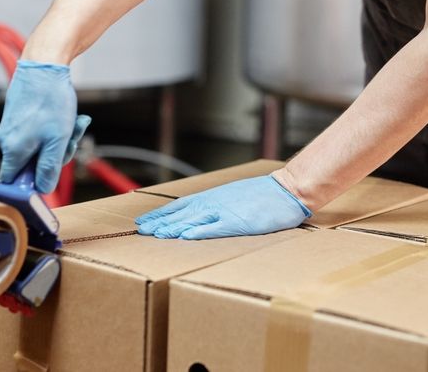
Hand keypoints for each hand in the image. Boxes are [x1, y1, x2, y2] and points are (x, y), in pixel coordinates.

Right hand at [0, 59, 91, 192]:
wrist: (44, 65)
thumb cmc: (51, 101)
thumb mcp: (57, 140)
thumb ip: (49, 168)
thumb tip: (43, 190)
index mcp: (13, 150)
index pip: (14, 181)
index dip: (33, 182)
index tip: (51, 173)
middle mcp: (7, 140)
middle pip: (32, 164)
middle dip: (57, 154)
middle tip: (72, 139)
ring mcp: (13, 128)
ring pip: (40, 146)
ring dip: (62, 138)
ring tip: (76, 122)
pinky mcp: (20, 117)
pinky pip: (39, 132)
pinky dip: (57, 127)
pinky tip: (71, 117)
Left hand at [134, 175, 311, 239]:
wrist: (287, 191)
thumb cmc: (264, 195)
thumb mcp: (236, 196)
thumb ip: (219, 205)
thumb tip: (204, 213)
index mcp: (213, 197)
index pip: (179, 206)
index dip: (161, 215)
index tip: (144, 222)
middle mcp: (214, 203)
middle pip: (180, 213)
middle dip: (159, 222)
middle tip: (141, 231)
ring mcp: (225, 212)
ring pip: (192, 220)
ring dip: (172, 227)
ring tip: (155, 234)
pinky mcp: (237, 222)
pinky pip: (214, 227)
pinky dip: (198, 232)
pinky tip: (184, 237)